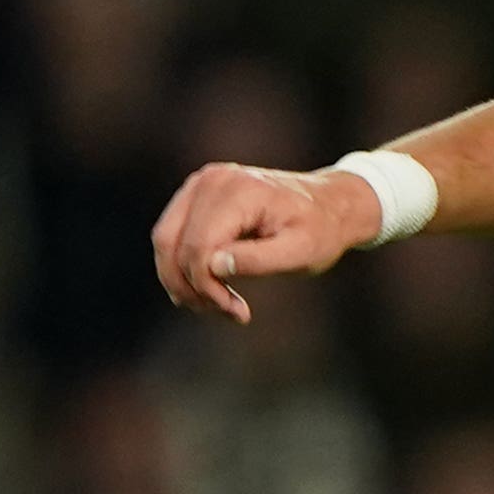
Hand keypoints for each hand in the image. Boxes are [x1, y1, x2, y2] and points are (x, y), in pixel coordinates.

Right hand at [146, 160, 379, 320]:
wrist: (329, 205)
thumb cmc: (320, 231)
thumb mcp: (301, 252)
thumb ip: (259, 259)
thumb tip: (213, 266)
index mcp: (239, 191)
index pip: (198, 246)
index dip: (207, 287)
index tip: (239, 313)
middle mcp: (211, 181)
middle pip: (172, 245)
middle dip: (192, 288)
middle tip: (227, 313)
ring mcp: (199, 184)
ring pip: (164, 242)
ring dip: (182, 281)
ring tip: (219, 304)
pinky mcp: (195, 195)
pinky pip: (171, 235)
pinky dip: (183, 267)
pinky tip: (211, 288)